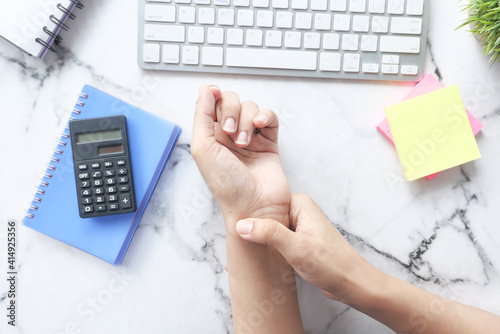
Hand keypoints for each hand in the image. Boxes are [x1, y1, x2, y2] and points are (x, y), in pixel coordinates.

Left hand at [191, 85, 290, 226]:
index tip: (215, 95)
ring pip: (250, 107)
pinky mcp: (269, 142)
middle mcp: (228, 135)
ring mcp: (250, 137)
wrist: (254, 206)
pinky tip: (260, 127)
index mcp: (210, 136)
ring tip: (244, 143)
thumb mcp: (203, 149)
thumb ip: (202, 116)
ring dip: (246, 120)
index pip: (211, 103)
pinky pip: (269, 117)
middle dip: (230, 110)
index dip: (213, 97)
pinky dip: (265, 116)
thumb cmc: (226, 185)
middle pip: (231, 101)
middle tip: (229, 132)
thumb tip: (205, 88)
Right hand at [235, 194, 377, 302]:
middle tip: (236, 243)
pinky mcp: (300, 241)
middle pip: (266, 215)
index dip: (249, 213)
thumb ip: (269, 234)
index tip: (233, 225)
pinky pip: (277, 240)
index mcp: (300, 204)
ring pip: (270, 229)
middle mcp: (300, 211)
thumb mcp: (296, 248)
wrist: (352, 283)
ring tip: (245, 252)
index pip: (264, 201)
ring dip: (260, 240)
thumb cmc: (331, 264)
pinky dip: (268, 248)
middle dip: (253, 229)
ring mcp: (300, 226)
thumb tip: (242, 225)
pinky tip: (258, 258)